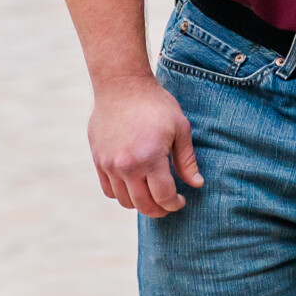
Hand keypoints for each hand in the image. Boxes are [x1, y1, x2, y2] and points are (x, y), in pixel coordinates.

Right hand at [87, 75, 202, 217]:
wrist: (121, 85)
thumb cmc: (155, 104)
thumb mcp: (180, 128)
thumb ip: (187, 160)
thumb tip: (197, 184)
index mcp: (151, 158)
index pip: (164, 197)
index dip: (175, 204)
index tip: (181, 200)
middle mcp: (127, 165)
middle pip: (144, 205)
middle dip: (159, 210)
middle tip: (168, 204)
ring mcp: (110, 164)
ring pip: (124, 201)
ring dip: (140, 203)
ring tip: (151, 194)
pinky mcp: (98, 160)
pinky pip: (108, 190)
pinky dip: (122, 194)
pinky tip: (134, 185)